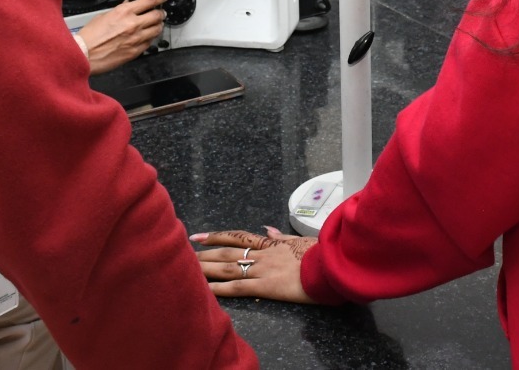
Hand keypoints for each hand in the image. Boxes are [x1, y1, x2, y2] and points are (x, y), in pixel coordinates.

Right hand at [76, 0, 165, 74]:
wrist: (85, 54)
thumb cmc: (90, 36)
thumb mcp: (104, 15)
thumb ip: (120, 10)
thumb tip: (129, 5)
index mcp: (124, 12)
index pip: (150, 0)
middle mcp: (133, 24)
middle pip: (157, 15)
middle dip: (161, 13)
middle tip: (160, 13)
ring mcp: (136, 38)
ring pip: (157, 30)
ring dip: (158, 26)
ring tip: (156, 25)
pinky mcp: (136, 51)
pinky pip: (150, 43)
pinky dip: (150, 38)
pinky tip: (146, 37)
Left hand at [193, 227, 317, 302]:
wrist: (333, 264)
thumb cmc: (322, 253)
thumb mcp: (301, 240)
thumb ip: (282, 236)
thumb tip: (267, 228)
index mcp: (271, 244)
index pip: (238, 238)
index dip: (217, 236)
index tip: (198, 236)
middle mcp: (263, 254)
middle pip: (228, 252)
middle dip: (205, 253)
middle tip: (185, 254)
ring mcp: (264, 269)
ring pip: (229, 267)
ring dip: (207, 268)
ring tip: (188, 269)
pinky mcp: (267, 285)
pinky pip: (239, 286)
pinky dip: (221, 288)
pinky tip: (206, 290)